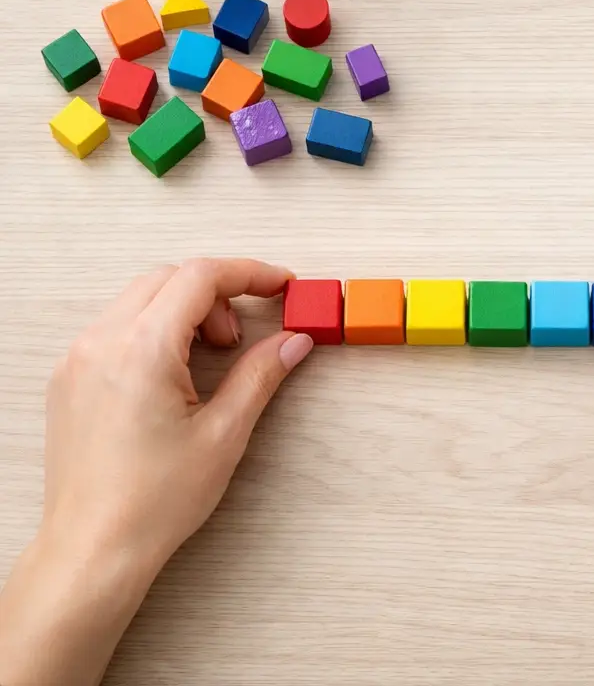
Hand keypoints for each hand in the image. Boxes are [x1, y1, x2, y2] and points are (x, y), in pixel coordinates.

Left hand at [0, 258, 313, 685]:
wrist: (93, 551)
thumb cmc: (152, 502)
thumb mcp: (224, 433)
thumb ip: (261, 375)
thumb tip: (294, 341)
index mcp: (141, 350)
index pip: (200, 277)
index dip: (249, 273)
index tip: (280, 284)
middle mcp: (102, 343)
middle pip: (170, 277)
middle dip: (217, 292)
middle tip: (243, 335)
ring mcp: (79, 359)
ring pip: (141, 297)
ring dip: (185, 308)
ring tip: (210, 356)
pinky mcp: (70, 378)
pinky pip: (118, 324)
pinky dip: (155, 327)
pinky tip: (175, 370)